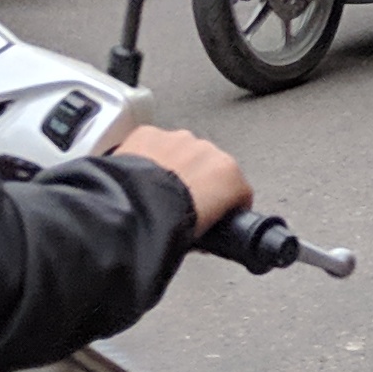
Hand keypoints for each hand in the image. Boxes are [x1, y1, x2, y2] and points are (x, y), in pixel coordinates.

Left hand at [116, 123, 251, 233]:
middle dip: (198, 182)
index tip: (215, 215)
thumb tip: (201, 229)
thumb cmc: (169, 225)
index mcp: (228, 173)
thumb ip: (211, 223)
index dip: (228, 205)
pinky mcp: (149, 134)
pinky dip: (148, 157)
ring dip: (173, 167)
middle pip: (208, 166)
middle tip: (181, 205)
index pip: (238, 189)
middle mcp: (207, 150)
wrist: (134, 212)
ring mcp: (177, 139)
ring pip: (181, 151)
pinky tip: (140, 177)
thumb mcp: (204, 237)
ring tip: (157, 192)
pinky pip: (153, 145)